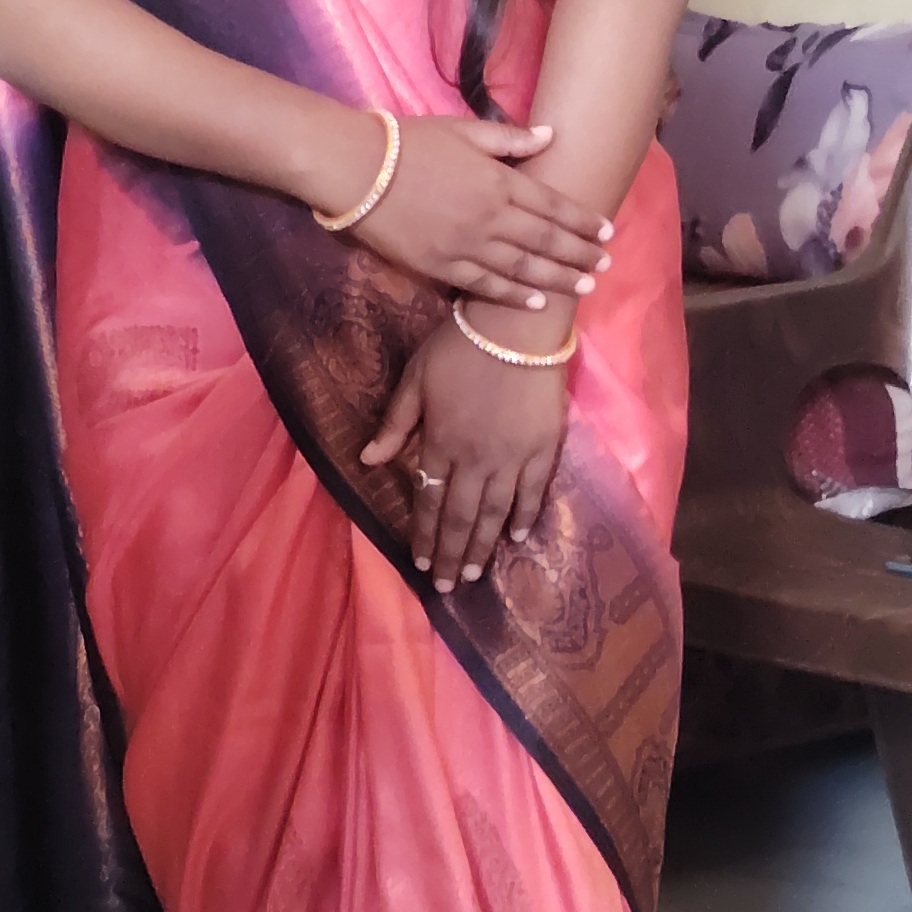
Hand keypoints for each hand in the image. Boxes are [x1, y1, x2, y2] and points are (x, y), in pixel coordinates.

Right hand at [355, 114, 611, 312]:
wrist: (357, 170)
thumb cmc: (408, 142)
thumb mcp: (463, 129)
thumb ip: (509, 138)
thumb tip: (551, 135)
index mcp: (499, 180)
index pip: (554, 205)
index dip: (583, 220)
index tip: (607, 231)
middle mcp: (491, 217)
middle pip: (547, 240)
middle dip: (580, 254)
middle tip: (605, 265)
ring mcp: (467, 246)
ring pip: (524, 268)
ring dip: (558, 279)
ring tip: (584, 287)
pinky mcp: (442, 267)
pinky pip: (486, 286)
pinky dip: (514, 296)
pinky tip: (535, 303)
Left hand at [360, 316, 567, 587]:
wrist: (517, 324)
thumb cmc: (460, 345)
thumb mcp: (416, 378)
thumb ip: (395, 423)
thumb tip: (367, 461)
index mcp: (441, 443)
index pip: (428, 500)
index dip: (422, 533)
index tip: (417, 562)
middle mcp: (475, 459)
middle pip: (460, 517)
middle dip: (449, 555)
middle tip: (445, 586)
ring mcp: (513, 456)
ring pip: (495, 513)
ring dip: (482, 546)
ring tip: (473, 574)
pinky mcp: (544, 447)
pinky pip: (533, 491)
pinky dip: (525, 517)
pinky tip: (517, 538)